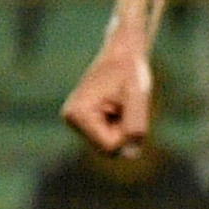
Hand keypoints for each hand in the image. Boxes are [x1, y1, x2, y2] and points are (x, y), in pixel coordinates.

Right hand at [62, 41, 155, 155]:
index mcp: (78, 113)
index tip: (129, 106)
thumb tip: (132, 156)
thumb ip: (135, 126)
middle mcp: (71, 119)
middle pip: (107, 149)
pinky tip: (117, 105)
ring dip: (123, 128)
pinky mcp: (83, 121)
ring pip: (109, 145)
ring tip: (122, 103)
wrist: (123, 53)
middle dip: (124, 132)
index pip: (110, 146)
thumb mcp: (137, 97)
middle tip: (126, 104)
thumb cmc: (130, 71)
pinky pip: (108, 137)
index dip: (128, 133)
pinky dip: (119, 125)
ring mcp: (75, 121)